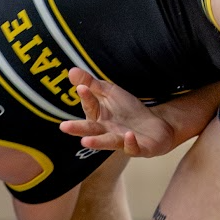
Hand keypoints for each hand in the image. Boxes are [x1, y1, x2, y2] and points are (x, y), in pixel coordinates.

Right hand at [59, 67, 176, 157]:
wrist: (156, 124)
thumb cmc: (128, 110)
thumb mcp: (110, 93)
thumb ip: (91, 84)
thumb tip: (70, 71)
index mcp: (98, 118)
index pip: (90, 106)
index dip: (86, 97)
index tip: (82, 88)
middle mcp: (106, 131)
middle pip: (91, 130)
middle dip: (77, 129)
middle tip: (63, 127)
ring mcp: (121, 141)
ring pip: (108, 142)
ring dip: (97, 142)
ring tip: (85, 142)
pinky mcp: (139, 148)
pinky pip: (133, 148)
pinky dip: (130, 143)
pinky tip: (128, 136)